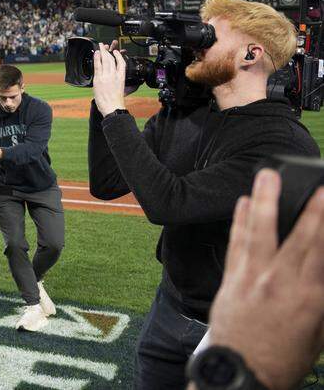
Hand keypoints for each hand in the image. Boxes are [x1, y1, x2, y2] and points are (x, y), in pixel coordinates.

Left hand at [92, 41, 127, 116]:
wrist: (113, 108)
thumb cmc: (116, 102)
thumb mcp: (122, 90)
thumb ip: (119, 83)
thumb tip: (119, 81)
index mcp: (122, 78)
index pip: (121, 63)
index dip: (119, 56)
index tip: (116, 52)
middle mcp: (114, 76)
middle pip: (111, 60)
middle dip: (108, 51)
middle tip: (105, 46)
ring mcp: (106, 77)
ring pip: (105, 61)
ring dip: (102, 52)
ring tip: (100, 47)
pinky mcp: (99, 79)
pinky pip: (97, 66)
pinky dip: (97, 59)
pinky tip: (96, 54)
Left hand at [205, 169, 323, 389]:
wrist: (241, 372)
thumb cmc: (284, 358)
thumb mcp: (318, 333)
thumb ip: (322, 298)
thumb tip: (322, 271)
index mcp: (309, 298)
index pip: (321, 252)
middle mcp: (281, 283)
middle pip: (297, 237)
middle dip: (308, 207)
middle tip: (314, 183)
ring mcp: (253, 278)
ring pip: (260, 231)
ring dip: (265, 200)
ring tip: (267, 176)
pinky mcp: (231, 279)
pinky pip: (236, 243)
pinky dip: (240, 221)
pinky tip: (243, 202)